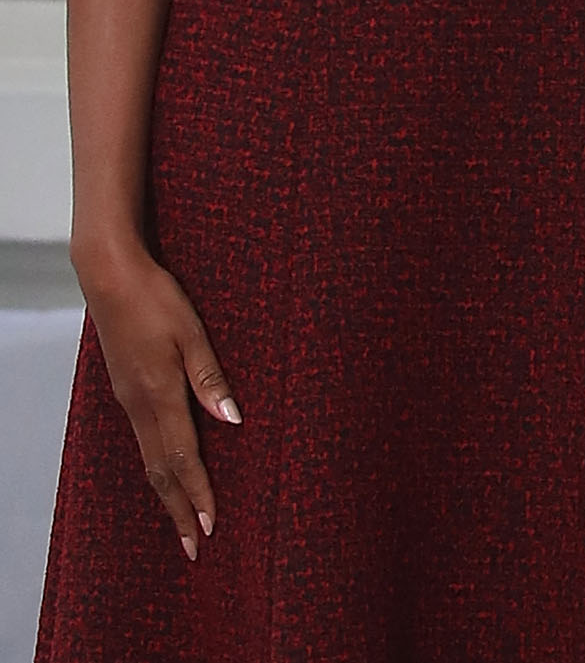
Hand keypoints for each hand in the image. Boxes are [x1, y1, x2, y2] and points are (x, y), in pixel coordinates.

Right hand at [75, 238, 240, 561]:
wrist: (109, 278)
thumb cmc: (157, 299)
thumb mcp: (193, 333)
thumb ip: (210, 379)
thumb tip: (232, 421)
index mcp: (159, 394)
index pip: (181, 459)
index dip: (197, 494)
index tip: (210, 527)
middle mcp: (139, 406)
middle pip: (161, 471)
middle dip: (179, 511)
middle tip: (194, 547)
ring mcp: (128, 401)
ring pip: (149, 460)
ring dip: (167, 494)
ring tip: (182, 523)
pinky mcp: (125, 392)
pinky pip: (142, 442)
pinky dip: (156, 468)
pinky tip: (165, 475)